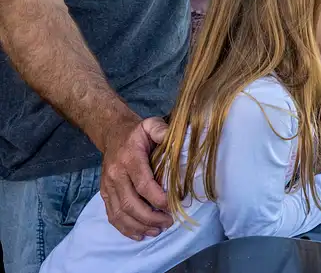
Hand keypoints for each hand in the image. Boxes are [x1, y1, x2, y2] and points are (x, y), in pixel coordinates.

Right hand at [99, 116, 171, 239]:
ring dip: (139, 226)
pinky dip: (125, 228)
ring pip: (120, 213)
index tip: (172, 205)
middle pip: (130, 203)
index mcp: (129, 158)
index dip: (157, 198)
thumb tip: (175, 138)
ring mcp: (108, 186)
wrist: (112, 134)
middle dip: (150, 217)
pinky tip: (139, 234)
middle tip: (168, 222)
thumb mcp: (150, 125)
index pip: (143, 184)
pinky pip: (112, 215)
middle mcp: (115, 174)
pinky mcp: (104, 194)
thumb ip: (161, 130)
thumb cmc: (137, 133)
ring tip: (157, 231)